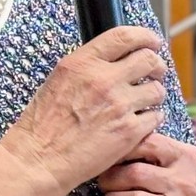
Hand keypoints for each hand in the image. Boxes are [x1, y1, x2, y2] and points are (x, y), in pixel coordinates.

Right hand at [0, 26, 167, 191]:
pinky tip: (140, 122)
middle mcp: (103, 80)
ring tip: (144, 102)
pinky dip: (152, 119)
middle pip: (149, 60)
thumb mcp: (59, 81)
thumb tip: (114, 61)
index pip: (124, 36)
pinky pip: (156, 116)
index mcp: (83, 63)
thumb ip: (88, 67)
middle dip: (157, 65)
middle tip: (155, 73)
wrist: (39, 159)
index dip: (145, 37)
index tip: (152, 42)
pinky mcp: (130, 131)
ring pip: (157, 90)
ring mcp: (119, 106)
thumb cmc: (43, 124)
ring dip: (154, 94)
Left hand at [98, 132, 195, 195]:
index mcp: (186, 158)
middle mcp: (183, 182)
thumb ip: (162, 150)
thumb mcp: (187, 165)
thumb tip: (121, 137)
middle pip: (133, 173)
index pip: (147, 143)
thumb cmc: (192, 193)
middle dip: (110, 179)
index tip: (111, 158)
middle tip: (104, 183)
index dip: (122, 150)